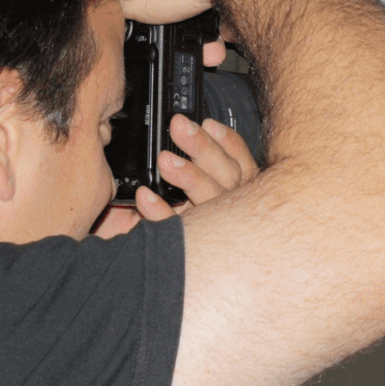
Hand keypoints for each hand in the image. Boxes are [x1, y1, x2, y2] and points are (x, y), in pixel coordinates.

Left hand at [93, 114, 259, 237]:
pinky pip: (178, 228)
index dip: (228, 142)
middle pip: (228, 175)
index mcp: (233, 190)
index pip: (239, 163)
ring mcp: (210, 227)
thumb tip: (183, 128)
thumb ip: (195, 162)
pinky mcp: (187, 245)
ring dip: (190, 176)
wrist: (148, 262)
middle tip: (179, 127)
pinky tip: (145, 197)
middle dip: (204, 148)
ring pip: (211, 197)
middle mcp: (227, 207)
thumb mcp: (190, 184)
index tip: (209, 123)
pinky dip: (161, 211)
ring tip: (165, 160)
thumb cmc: (172, 215)